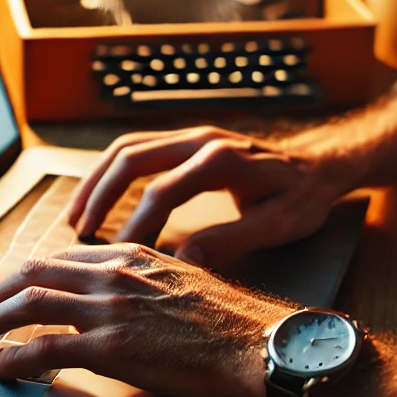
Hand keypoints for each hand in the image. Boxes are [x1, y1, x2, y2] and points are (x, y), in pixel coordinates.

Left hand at [0, 243, 289, 396]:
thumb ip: (148, 284)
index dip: (28, 274)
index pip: (63, 257)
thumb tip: (126, 301)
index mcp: (135, 256)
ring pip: (29, 304)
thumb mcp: (187, 284)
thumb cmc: (235, 323)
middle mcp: (116, 275)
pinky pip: (44, 350)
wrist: (260, 346)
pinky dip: (12, 359)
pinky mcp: (112, 349)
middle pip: (34, 272)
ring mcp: (111, 310)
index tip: (12, 288)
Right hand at [66, 126, 345, 268]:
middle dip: (100, 196)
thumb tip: (181, 262)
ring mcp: (192, 135)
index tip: (119, 257)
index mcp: (223, 160)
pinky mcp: (188, 141)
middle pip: (132, 157)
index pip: (164, 191)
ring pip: (127, 147)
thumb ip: (231, 241)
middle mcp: (202, 138)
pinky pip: (137, 148)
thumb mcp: (278, 225)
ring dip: (97, 180)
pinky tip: (98, 198)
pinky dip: (110, 172)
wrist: (320, 165)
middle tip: (80, 233)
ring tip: (76, 217)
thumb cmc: (303, 197)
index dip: (137, 226)